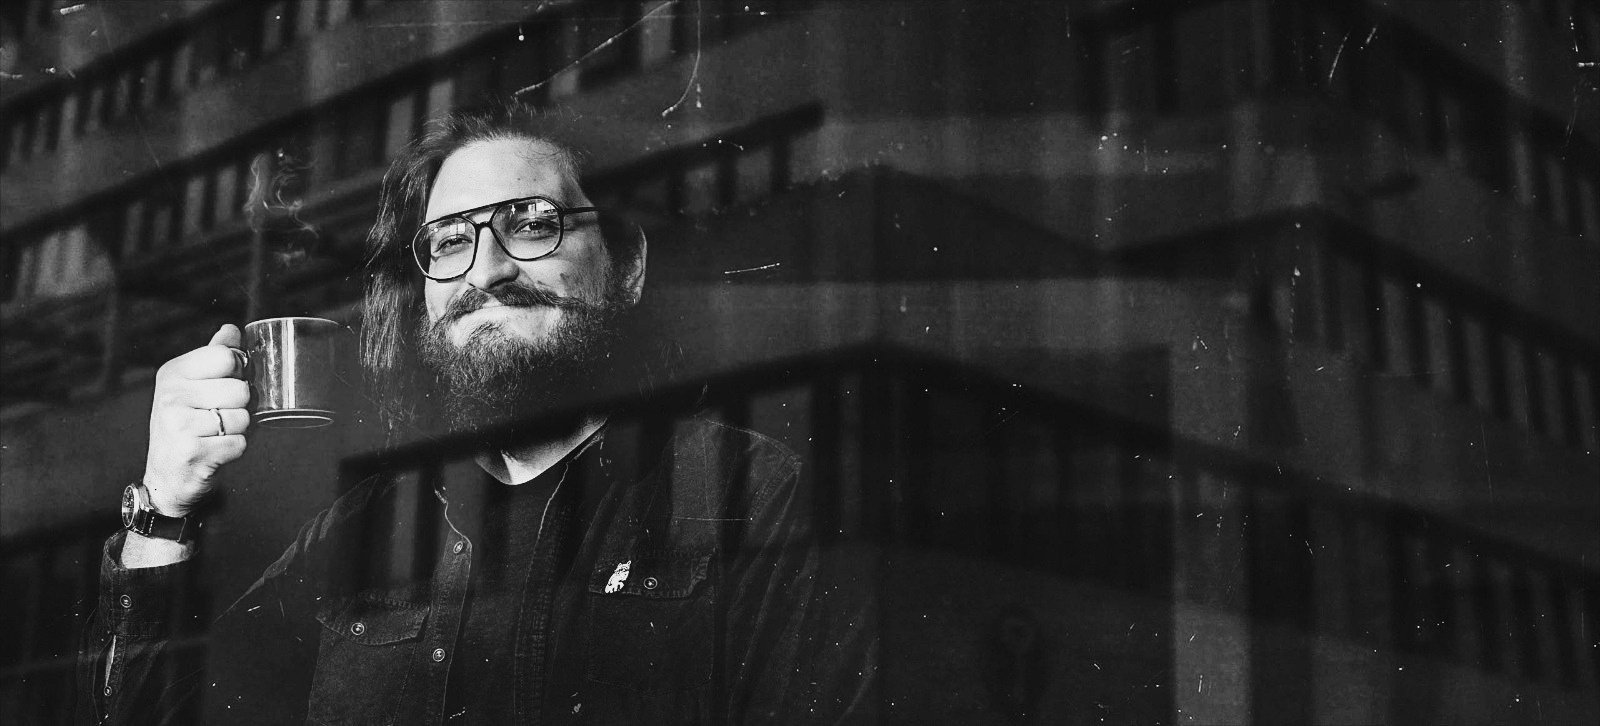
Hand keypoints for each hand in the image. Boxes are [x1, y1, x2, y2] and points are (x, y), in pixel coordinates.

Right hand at [142, 324, 250, 516]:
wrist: (165, 477)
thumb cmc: (186, 427)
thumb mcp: (192, 386)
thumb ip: (213, 357)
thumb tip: (231, 330)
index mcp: (173, 373)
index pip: (226, 356)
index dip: (237, 372)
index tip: (224, 385)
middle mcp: (171, 396)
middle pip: (241, 389)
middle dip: (239, 407)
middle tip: (218, 417)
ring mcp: (179, 425)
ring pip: (243, 418)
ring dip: (238, 430)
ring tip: (215, 435)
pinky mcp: (192, 453)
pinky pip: (239, 443)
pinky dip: (234, 450)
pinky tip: (214, 451)